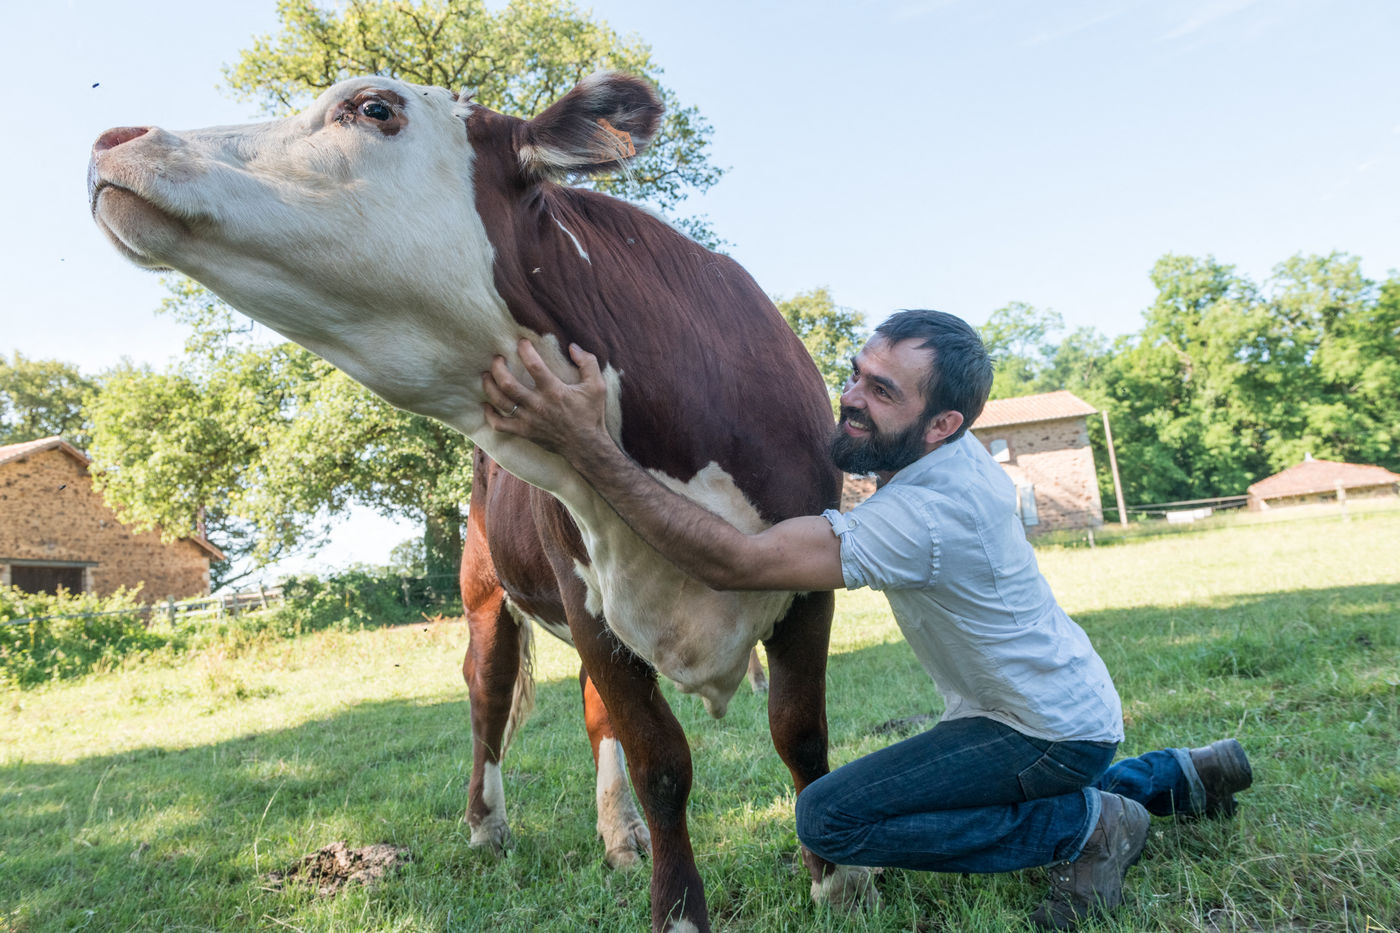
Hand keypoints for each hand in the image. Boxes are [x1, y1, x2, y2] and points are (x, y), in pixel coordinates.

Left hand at [482, 339, 611, 458]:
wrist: (586, 446)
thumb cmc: (591, 415)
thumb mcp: (597, 386)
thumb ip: (588, 363)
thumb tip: (573, 347)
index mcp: (554, 391)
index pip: (534, 366)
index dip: (525, 351)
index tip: (521, 342)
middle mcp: (538, 405)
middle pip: (508, 384)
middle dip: (498, 368)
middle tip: (497, 358)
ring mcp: (528, 420)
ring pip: (500, 401)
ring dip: (489, 386)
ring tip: (486, 375)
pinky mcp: (524, 432)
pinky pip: (500, 424)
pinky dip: (490, 415)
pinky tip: (487, 405)